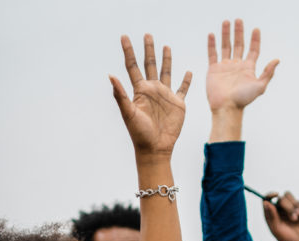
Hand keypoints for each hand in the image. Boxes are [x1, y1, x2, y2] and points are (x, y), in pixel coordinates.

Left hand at [111, 34, 191, 156]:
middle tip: (147, 35)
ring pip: (166, 72)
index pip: (132, 66)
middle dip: (148, 49)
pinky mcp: (177, 104)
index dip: (128, 51)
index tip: (124, 36)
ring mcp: (165, 96)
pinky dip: (186, 80)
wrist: (155, 148)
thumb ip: (120, 95)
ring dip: (166, 60)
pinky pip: (183, 89)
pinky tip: (188, 72)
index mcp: (140, 90)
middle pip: (150, 64)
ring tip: (165, 46)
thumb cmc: (139, 133)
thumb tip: (110, 76)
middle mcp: (152, 90)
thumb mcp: (128, 113)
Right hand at [206, 19, 278, 114]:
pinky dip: (212, 44)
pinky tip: (212, 35)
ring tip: (226, 22)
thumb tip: (277, 59)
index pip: (253, 49)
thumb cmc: (243, 100)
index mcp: (248, 68)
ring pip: (226, 46)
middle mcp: (237, 65)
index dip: (255, 39)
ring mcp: (225, 67)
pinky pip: (212, 54)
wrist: (226, 108)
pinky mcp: (213, 70)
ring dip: (226, 34)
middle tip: (238, 20)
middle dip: (239, 32)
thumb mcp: (260, 86)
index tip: (256, 29)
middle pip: (239, 44)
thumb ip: (268, 73)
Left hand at [261, 191, 298, 240]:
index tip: (276, 194)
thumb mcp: (277, 229)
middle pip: (281, 198)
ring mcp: (288, 209)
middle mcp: (277, 210)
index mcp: (269, 214)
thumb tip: (266, 202)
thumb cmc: (286, 239)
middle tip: (293, 218)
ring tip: (297, 218)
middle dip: (288, 207)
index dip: (270, 194)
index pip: (266, 199)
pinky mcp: (298, 209)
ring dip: (295, 207)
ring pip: (290, 197)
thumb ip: (272, 216)